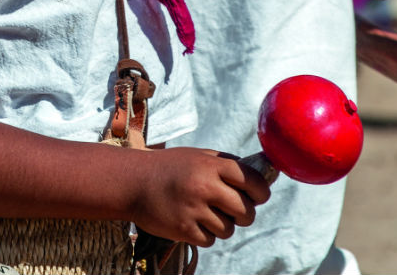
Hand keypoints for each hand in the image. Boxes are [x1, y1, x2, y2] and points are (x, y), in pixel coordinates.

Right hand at [133, 147, 270, 247]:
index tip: (259, 195)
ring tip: (207, 212)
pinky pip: (210, 240)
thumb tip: (260, 176)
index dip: (262, 191)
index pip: (252, 180)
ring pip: (229, 229)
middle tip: (235, 209)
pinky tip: (194, 220)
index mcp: (210, 165)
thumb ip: (227, 164)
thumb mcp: (199, 156)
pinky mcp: (183, 230)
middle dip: (245, 213)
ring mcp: (193, 209)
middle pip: (246, 211)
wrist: (134, 181)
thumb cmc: (171, 167)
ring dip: (223, 224)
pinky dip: (206, 234)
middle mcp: (204, 186)